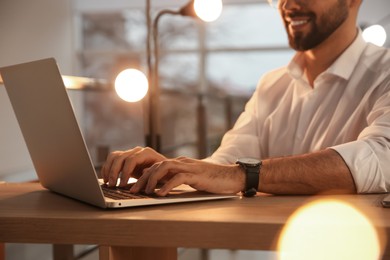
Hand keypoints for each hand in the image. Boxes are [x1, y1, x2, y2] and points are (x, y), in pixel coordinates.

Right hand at [101, 146, 166, 186]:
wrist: (164, 169)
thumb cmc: (164, 173)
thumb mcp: (161, 174)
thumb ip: (152, 172)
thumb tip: (143, 171)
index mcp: (146, 153)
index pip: (131, 160)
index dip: (125, 172)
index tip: (122, 185)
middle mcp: (137, 151)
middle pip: (120, 157)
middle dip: (114, 172)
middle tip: (112, 185)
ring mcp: (130, 153)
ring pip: (114, 157)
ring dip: (108, 170)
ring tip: (108, 183)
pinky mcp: (125, 158)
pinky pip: (112, 160)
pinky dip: (107, 169)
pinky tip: (106, 179)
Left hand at [129, 157, 244, 195]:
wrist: (232, 177)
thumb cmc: (212, 181)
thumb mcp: (190, 180)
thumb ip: (176, 180)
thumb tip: (159, 188)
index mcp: (179, 163)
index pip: (155, 165)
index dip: (142, 176)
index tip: (132, 187)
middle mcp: (182, 162)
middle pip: (156, 165)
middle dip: (142, 178)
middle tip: (132, 191)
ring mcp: (189, 167)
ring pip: (164, 167)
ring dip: (152, 180)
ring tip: (146, 192)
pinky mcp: (197, 175)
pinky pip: (178, 177)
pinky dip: (167, 186)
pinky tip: (160, 195)